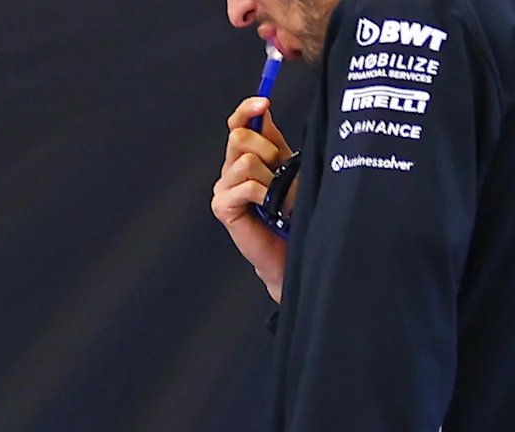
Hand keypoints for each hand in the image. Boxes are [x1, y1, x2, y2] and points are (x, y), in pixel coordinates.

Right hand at [212, 97, 290, 300]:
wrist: (290, 247)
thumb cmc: (292, 210)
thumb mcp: (288, 165)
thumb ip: (273, 139)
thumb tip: (264, 109)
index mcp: (246, 155)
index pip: (238, 123)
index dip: (247, 110)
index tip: (263, 102)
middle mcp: (231, 169)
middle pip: (239, 138)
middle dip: (267, 150)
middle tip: (280, 171)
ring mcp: (224, 188)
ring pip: (245, 161)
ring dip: (269, 177)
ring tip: (276, 196)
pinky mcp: (222, 207)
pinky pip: (245, 186)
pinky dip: (263, 193)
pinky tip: (269, 206)